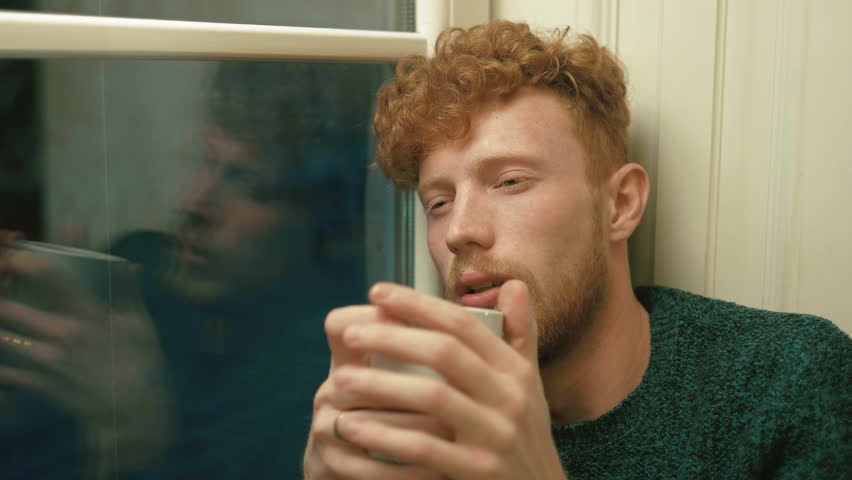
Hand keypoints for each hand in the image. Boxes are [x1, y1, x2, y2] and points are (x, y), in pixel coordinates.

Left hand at [0, 233, 170, 474]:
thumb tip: (127, 262)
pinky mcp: (40, 384)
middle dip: (2, 294)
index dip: (31, 263)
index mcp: (89, 316)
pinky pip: (6, 373)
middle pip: (14, 309)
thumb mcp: (141, 325)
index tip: (17, 255)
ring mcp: (47, 362)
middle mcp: (63, 335)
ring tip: (0, 313)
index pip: (55, 280)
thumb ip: (129, 292)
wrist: (131, 413)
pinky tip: (0, 355)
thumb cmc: (140, 366)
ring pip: (4, 338)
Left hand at [323, 281, 565, 479]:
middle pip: (445, 353)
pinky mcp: (476, 471)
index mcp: (515, 371)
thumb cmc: (524, 437)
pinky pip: (423, 449)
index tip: (377, 292)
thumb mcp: (530, 387)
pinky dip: (384, 437)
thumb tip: (513, 286)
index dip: (418, 305)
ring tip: (341, 380)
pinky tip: (353, 428)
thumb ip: (521, 336)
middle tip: (351, 334)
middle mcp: (510, 398)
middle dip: (393, 338)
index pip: (464, 325)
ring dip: (381, 385)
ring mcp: (495, 436)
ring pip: (432, 397)